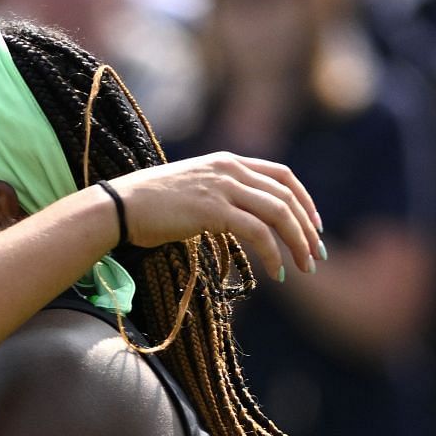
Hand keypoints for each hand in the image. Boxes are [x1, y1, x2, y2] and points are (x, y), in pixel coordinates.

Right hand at [106, 153, 324, 279]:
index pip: (282, 175)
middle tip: (315, 255)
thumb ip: (219, 196)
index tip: (314, 225)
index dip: (305, 200)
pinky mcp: (213, 210)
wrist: (120, 206)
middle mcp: (231, 169)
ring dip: (297, 243)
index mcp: (229, 161)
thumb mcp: (193, 190)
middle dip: (306, 228)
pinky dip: (273, 254)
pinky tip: (277, 274)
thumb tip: (235, 219)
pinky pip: (257, 232)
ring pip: (279, 213)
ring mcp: (223, 187)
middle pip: (287, 196)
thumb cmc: (148, 204)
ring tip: (303, 268)